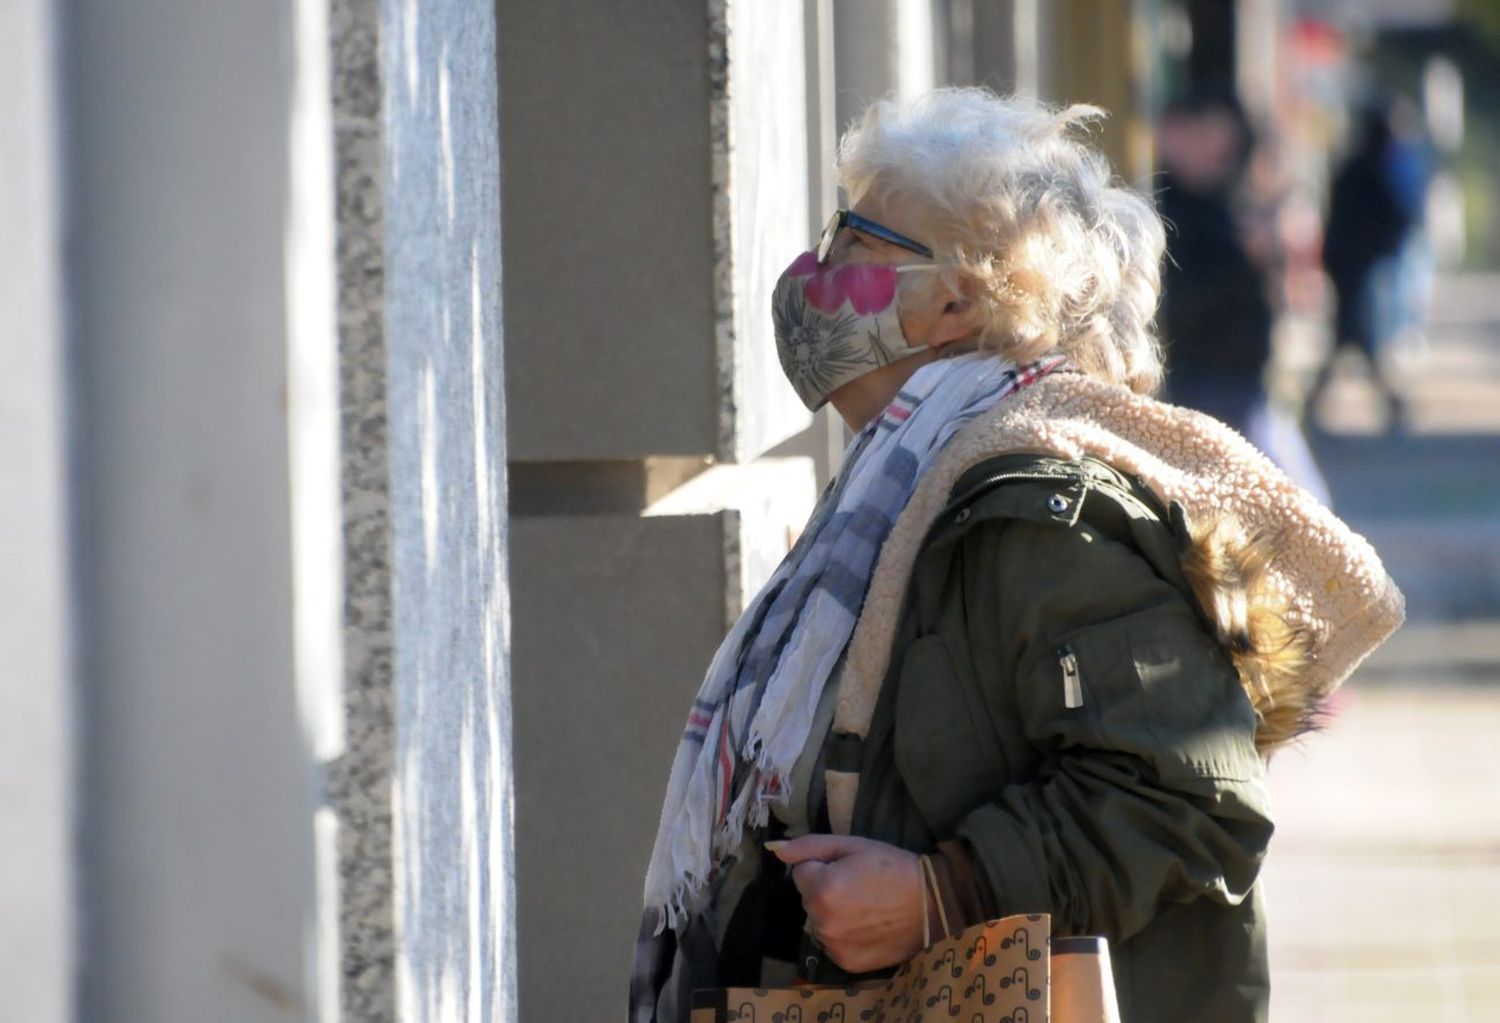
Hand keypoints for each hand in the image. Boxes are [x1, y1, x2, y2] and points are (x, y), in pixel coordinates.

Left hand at [767, 833, 923, 973]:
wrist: (930, 903)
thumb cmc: (891, 867)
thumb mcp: (852, 845)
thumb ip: (810, 847)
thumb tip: (776, 850)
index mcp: (821, 890)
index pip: (801, 873)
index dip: (823, 867)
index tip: (848, 868)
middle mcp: (823, 922)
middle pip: (809, 899)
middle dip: (825, 890)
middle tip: (859, 886)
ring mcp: (834, 946)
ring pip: (820, 922)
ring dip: (833, 913)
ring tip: (865, 906)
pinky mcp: (847, 963)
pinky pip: (833, 943)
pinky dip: (845, 935)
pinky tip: (868, 926)